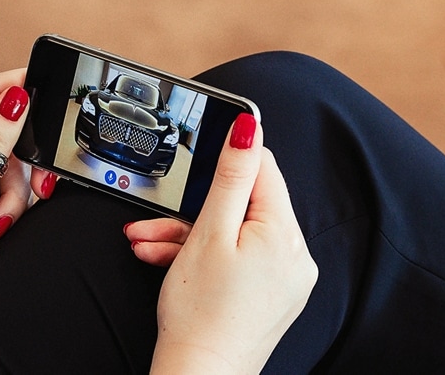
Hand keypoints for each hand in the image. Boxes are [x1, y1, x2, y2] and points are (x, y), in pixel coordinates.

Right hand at [128, 114, 317, 372]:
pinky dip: (204, 259)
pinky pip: (238, 260)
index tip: (195, 170)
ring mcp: (284, 279)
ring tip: (149, 249)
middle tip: (154, 225)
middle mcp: (294, 255)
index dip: (224, 165)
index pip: (263, 169)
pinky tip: (168, 265)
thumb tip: (249, 129)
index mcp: (284, 234)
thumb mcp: (209, 233)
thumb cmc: (200, 314)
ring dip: (188, 238)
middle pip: (241, 207)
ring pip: (233, 235)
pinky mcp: (270, 296)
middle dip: (192, 212)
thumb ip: (231, 177)